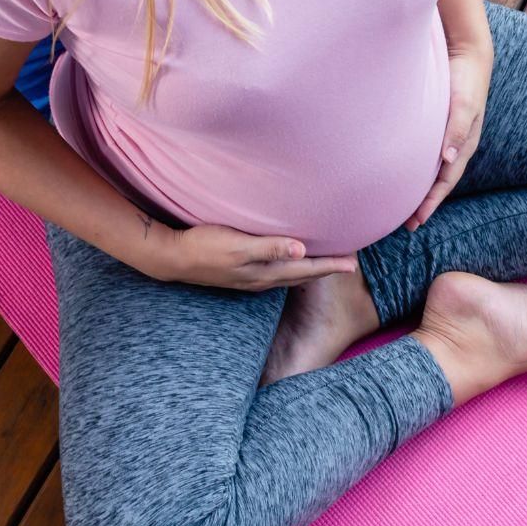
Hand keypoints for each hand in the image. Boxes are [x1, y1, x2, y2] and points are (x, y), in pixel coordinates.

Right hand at [149, 223, 359, 290]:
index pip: (306, 270)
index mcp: (265, 272)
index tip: (353, 264)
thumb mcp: (238, 246)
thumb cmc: (205, 247)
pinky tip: (290, 263)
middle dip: (326, 269)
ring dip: (310, 270)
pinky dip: (291, 269)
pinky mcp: (241, 274)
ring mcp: (251, 279)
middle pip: (302, 276)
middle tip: (349, 264)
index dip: (330, 266)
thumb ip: (269, 247)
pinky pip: (276, 274)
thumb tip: (301, 251)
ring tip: (326, 264)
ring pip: (290, 276)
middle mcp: (262, 279)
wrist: (173, 258)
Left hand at [405, 44, 491, 230]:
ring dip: (420, 189)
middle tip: (407, 225)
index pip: (446, 181)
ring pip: (432, 170)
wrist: (467, 55)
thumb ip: (457, 128)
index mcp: (464, 145)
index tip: (417, 221)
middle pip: (439, 182)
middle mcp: (455, 145)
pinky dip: (417, 169)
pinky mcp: (436, 126)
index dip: (432, 202)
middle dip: (425, 203)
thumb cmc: (466, 80)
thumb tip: (449, 158)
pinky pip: (426, 154)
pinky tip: (404, 173)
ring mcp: (446, 136)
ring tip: (403, 207)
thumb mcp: (464, 103)